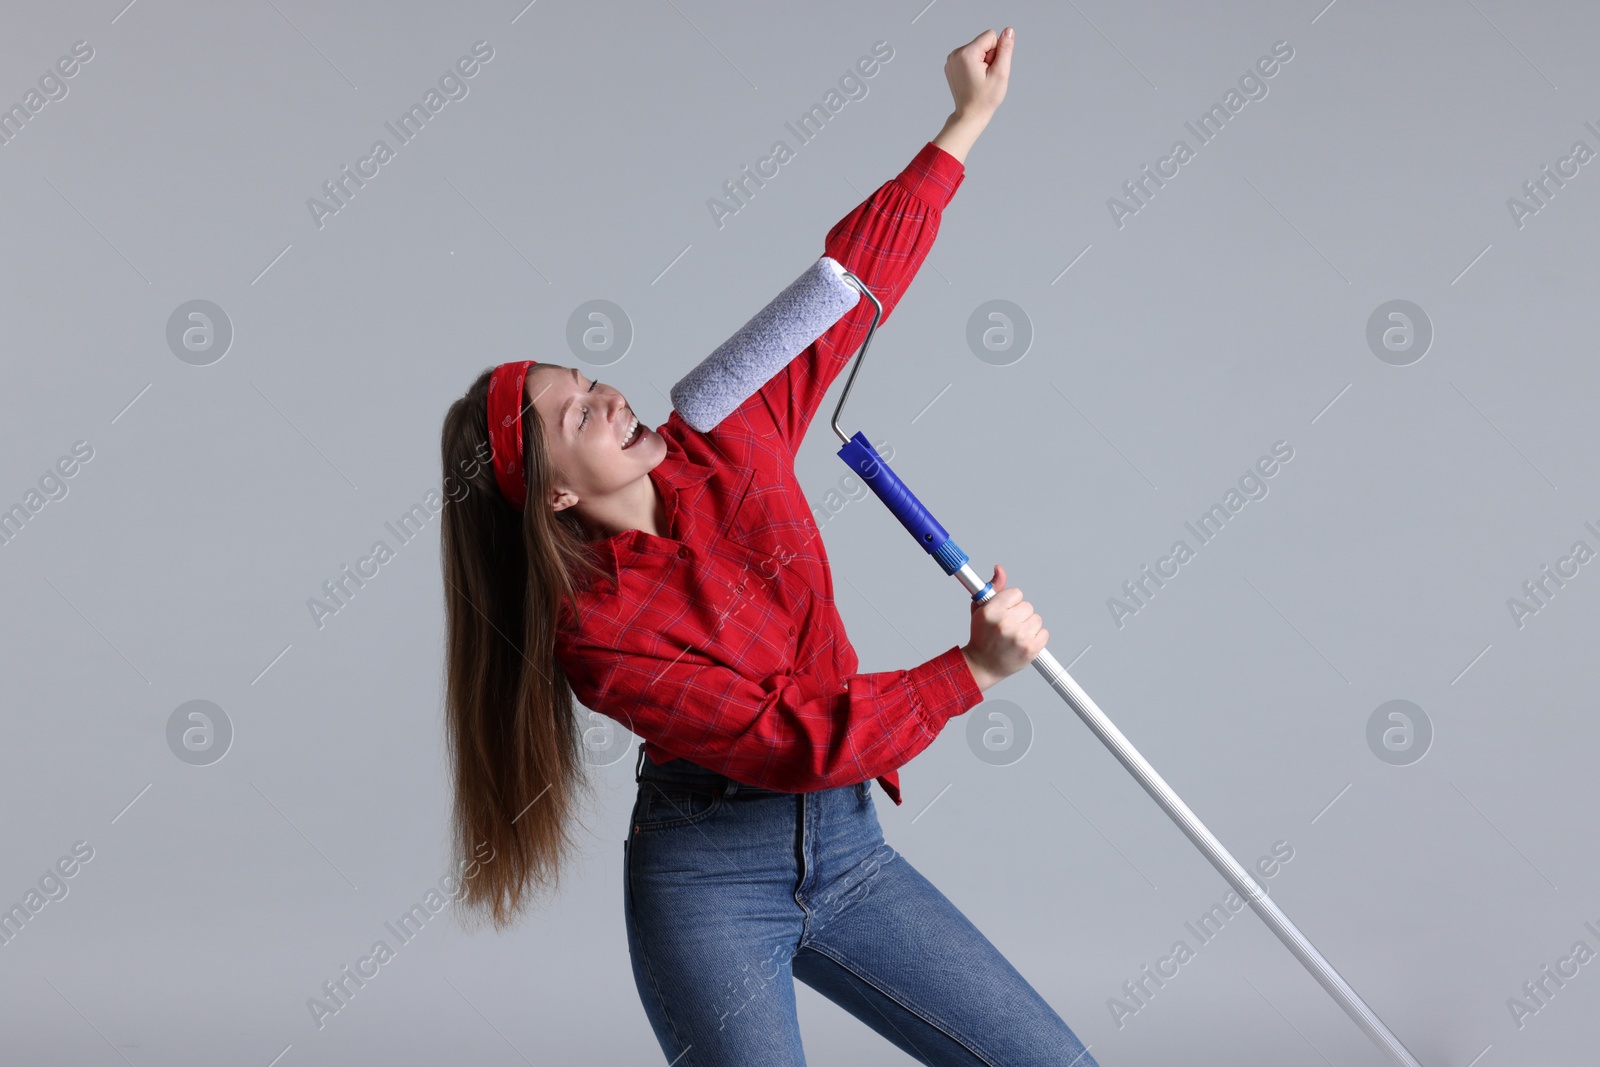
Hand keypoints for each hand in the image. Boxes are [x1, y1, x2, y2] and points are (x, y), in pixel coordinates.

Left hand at [943, 27, 1013, 120]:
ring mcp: (951, 59)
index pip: (991, 36)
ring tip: (979, 79)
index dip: (996, 53)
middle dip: (988, 57)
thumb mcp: (1001, 72)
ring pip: (976, 49)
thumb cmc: (986, 98)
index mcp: (966, 53)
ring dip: (982, 62)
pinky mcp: (951, 65)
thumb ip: (1005, 49)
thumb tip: (1008, 30)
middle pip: (983, 42)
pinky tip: (972, 79)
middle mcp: (955, 53)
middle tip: (985, 76)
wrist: (970, 114)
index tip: (990, 69)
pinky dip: (973, 66)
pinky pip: (969, 57)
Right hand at [961, 563, 1046, 692]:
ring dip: (1028, 626)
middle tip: (1008, 626)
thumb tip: (1000, 569)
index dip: (1011, 602)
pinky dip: (1036, 637)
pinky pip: (1044, 633)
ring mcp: (1019, 637)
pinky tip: (1023, 642)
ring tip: (1015, 635)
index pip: (1016, 593)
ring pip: (1036, 619)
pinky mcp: (1031, 649)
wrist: (983, 665)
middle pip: (1027, 606)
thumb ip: (993, 588)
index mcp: (991, 612)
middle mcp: (1005, 623)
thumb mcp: (980, 610)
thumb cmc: (981, 637)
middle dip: (1019, 614)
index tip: (1004, 611)